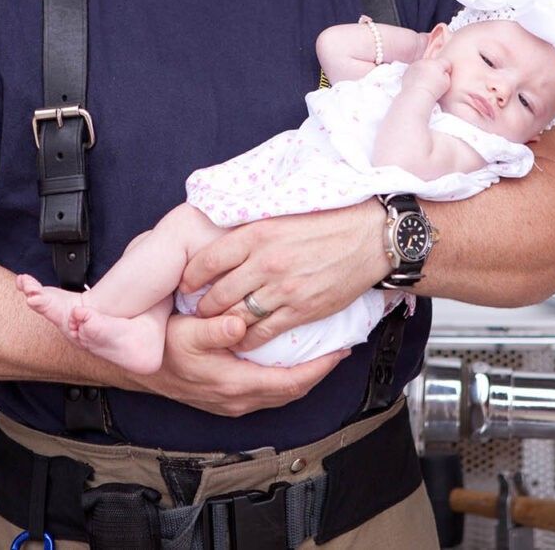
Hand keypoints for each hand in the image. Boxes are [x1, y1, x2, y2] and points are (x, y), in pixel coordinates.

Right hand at [129, 312, 347, 416]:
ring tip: (323, 354)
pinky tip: (291, 361)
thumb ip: (214, 330)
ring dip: (304, 376)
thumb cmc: (163, 348)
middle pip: (292, 391)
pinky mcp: (228, 398)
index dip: (319, 368)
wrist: (140, 369)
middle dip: (319, 371)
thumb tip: (240, 325)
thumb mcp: (186, 333)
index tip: (340, 350)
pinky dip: (286, 378)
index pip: (290, 382)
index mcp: (234, 383)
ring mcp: (233, 401)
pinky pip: (268, 391)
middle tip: (341, 349)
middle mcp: (238, 398)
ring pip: (281, 394)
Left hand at [180, 200, 389, 350]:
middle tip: (195, 311)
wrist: (369, 238)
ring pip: (238, 315)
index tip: (185, 283)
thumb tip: (224, 238)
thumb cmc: (328, 222)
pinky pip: (264, 331)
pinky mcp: (300, 309)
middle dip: (203, 306)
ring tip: (214, 328)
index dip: (191, 276)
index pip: (208, 259)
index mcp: (257, 234)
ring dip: (223, 324)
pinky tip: (241, 340)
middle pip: (218, 293)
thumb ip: (253, 231)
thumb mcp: (282, 216)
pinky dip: (248, 339)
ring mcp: (282, 288)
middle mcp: (265, 262)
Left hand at [401, 56, 450, 99]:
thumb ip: (446, 75)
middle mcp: (425, 61)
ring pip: (423, 66)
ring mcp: (415, 65)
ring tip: (426, 83)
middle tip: (434, 81)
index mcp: (436, 63)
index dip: (447, 69)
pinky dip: (417, 75)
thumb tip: (443, 72)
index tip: (445, 77)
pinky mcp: (407, 71)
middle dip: (435, 70)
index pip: (445, 62)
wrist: (417, 96)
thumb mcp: (446, 82)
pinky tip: (419, 83)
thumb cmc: (433, 90)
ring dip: (425, 71)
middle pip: (433, 63)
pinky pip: (415, 70)